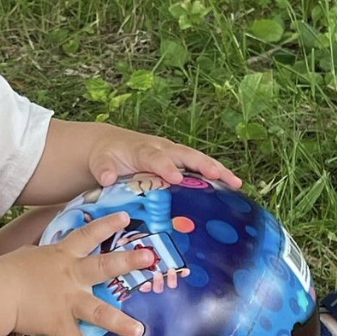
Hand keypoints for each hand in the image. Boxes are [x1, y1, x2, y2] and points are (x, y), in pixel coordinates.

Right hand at [0, 211, 154, 335]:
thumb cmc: (9, 270)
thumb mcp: (30, 255)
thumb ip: (46, 257)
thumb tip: (46, 258)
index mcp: (63, 256)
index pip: (87, 235)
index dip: (106, 225)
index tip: (126, 218)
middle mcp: (71, 277)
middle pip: (103, 267)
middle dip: (128, 261)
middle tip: (151, 257)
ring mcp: (67, 301)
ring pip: (98, 312)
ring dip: (119, 323)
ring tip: (139, 331)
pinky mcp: (58, 324)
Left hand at [90, 129, 241, 190]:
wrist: (112, 145)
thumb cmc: (107, 156)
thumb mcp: (100, 161)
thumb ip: (104, 169)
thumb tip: (107, 177)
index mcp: (143, 150)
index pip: (155, 157)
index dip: (165, 166)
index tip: (174, 177)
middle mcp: (162, 149)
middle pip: (185, 155)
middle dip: (202, 165)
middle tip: (219, 176)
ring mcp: (173, 155)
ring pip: (198, 160)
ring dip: (217, 170)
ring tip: (236, 183)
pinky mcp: (180, 163)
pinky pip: (200, 169)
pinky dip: (216, 177)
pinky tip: (233, 190)